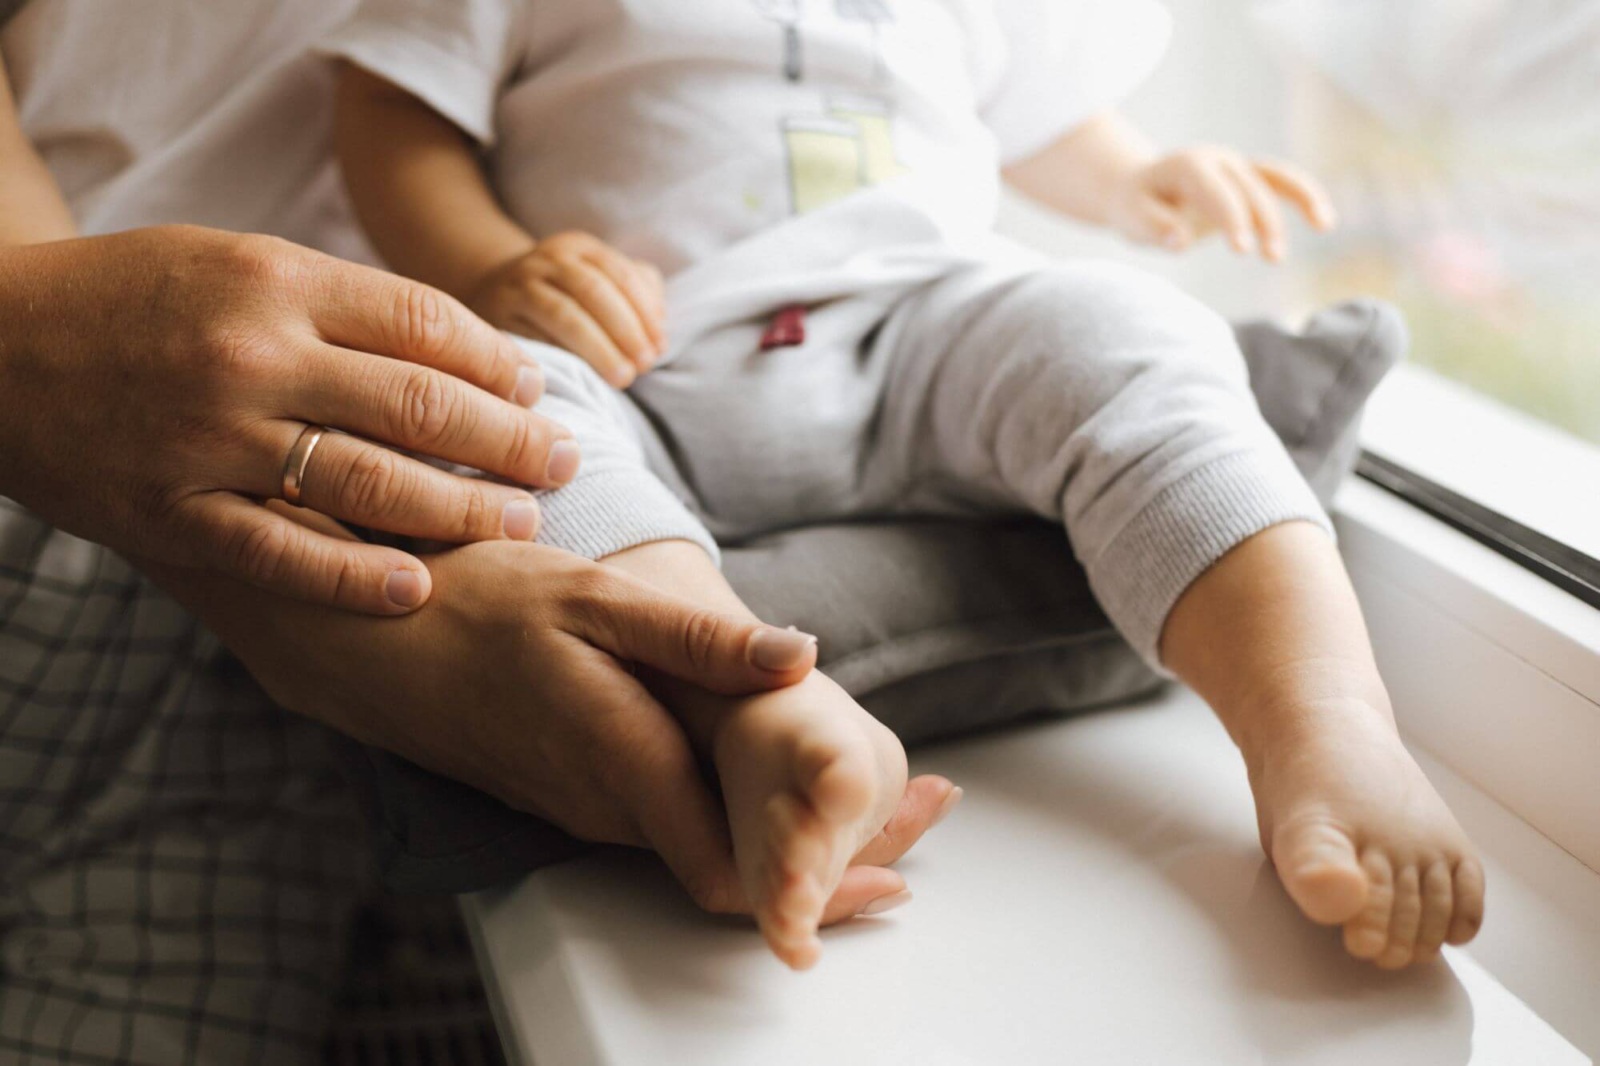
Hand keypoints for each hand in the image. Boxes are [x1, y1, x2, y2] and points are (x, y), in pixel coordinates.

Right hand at [0, 225, 580, 614]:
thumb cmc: (128, 297)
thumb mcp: (233, 263)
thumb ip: (336, 302)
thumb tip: (455, 349)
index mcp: (275, 282)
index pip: (427, 326)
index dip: (498, 364)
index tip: (536, 390)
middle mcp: (254, 357)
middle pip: (423, 406)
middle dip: (513, 440)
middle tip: (565, 463)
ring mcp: (211, 440)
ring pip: (372, 483)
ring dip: (464, 509)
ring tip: (521, 522)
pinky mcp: (171, 513)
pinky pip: (284, 554)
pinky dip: (357, 576)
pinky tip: (419, 588)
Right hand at [156, 537, 951, 920]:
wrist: (371, 638)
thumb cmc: (480, 606)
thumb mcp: (595, 599)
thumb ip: (699, 641)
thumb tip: (802, 655)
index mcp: (626, 763)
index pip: (738, 872)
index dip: (825, 881)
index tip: (903, 860)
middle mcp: (610, 808)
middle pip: (739, 872)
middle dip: (840, 861)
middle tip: (930, 817)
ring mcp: (590, 808)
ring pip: (710, 852)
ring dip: (797, 841)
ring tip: (887, 802)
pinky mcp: (577, 795)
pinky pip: (675, 827)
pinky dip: (743, 819)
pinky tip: (783, 785)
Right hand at [466, 231, 666, 388]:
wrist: (496, 292)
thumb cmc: (567, 297)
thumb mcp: (600, 282)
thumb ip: (637, 293)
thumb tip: (658, 327)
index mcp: (579, 247)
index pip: (620, 275)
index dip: (645, 313)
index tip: (660, 348)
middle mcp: (548, 260)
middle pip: (593, 291)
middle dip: (625, 330)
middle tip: (644, 365)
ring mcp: (520, 286)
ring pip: (564, 315)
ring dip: (599, 349)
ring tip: (622, 377)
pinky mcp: (499, 316)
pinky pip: (535, 339)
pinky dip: (565, 359)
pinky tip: (585, 377)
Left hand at [1111, 148, 1336, 261]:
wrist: (1136, 189)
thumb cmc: (1134, 206)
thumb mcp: (1131, 218)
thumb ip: (1154, 228)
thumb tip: (1180, 241)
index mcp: (1188, 165)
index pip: (1217, 192)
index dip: (1232, 219)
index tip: (1243, 250)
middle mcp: (1217, 159)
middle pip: (1250, 189)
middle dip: (1264, 222)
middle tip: (1272, 258)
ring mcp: (1236, 166)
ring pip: (1276, 179)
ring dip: (1299, 203)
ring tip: (1323, 227)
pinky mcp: (1248, 178)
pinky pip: (1283, 183)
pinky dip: (1306, 197)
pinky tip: (1325, 221)